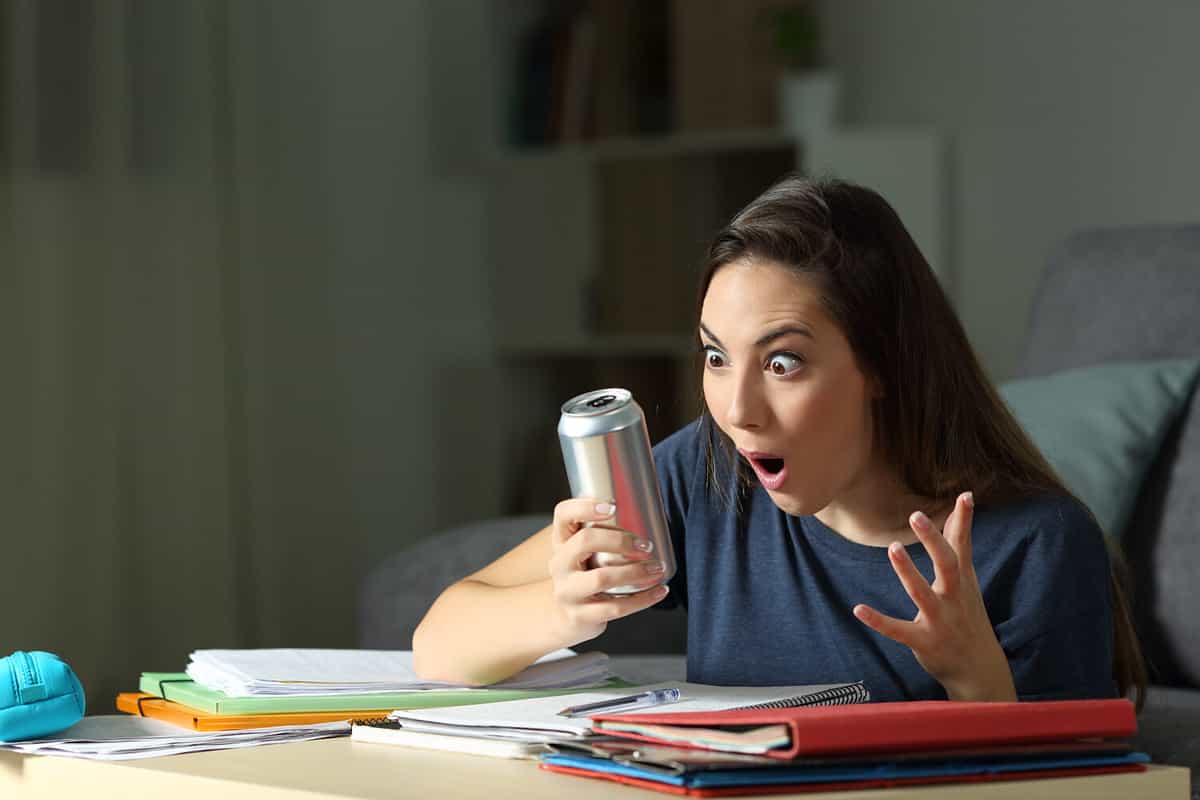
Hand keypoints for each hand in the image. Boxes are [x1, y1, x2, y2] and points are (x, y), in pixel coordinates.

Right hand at [547, 498, 669, 645]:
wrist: (566, 617)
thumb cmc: (584, 575)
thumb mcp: (583, 553)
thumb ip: (603, 534)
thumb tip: (650, 514)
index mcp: (561, 541)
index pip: (563, 514)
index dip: (585, 506)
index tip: (613, 506)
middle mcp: (559, 564)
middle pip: (584, 541)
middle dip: (619, 539)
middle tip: (646, 545)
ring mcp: (567, 591)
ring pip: (601, 578)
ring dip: (635, 572)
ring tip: (657, 568)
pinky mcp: (580, 615)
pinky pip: (615, 607)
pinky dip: (642, 599)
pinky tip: (659, 591)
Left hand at [852, 492, 1016, 701]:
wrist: (979, 670)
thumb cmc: (969, 617)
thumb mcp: (968, 582)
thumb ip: (960, 545)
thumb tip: (959, 507)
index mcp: (963, 582)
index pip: (963, 546)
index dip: (963, 521)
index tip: (964, 495)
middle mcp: (954, 598)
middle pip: (947, 565)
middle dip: (933, 541)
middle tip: (916, 515)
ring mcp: (940, 621)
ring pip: (923, 594)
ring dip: (908, 571)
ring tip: (893, 547)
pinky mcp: (924, 642)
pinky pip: (898, 630)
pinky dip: (878, 620)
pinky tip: (858, 608)